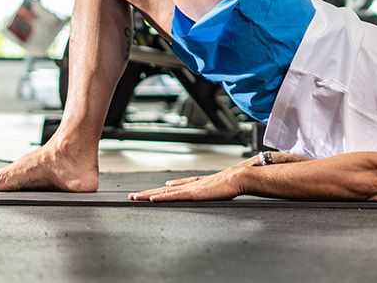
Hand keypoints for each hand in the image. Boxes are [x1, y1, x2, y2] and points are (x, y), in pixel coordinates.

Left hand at [128, 165, 246, 202]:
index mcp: (201, 183)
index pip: (181, 185)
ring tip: (135, 197)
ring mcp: (191, 189)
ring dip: (149, 194)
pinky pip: (173, 197)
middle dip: (151, 192)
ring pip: (165, 193)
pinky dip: (161, 197)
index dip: (170, 187)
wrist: (240, 177)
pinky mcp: (193, 194)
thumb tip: (228, 186)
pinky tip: (151, 198)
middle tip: (135, 194)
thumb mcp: (227, 186)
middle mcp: (193, 184)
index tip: (160, 188)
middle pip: (167, 189)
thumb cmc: (237, 182)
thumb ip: (223, 187)